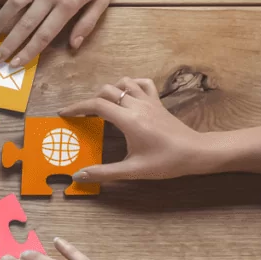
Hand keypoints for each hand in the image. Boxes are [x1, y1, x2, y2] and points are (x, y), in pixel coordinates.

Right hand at [60, 77, 260, 181]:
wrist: (196, 153)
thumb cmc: (166, 162)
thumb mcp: (134, 170)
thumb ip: (104, 172)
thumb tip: (79, 176)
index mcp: (129, 120)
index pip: (97, 105)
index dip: (77, 107)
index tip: (64, 113)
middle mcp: (137, 105)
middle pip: (107, 90)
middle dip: (90, 100)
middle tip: (82, 115)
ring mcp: (149, 101)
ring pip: (123, 83)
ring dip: (110, 90)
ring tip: (103, 105)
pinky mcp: (158, 102)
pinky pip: (142, 83)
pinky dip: (130, 84)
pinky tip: (127, 95)